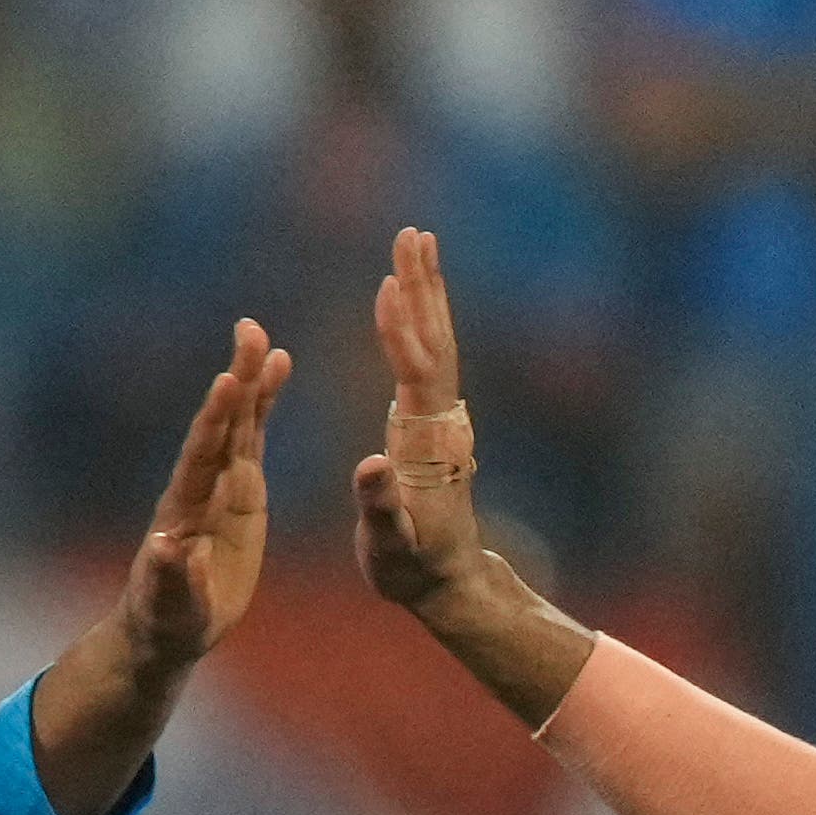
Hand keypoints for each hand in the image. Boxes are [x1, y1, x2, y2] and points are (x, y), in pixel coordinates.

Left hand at [92, 319, 286, 699]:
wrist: (168, 625)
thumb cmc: (166, 621)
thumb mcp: (170, 607)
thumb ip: (171, 579)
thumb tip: (167, 549)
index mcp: (183, 511)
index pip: (200, 458)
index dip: (214, 421)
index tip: (227, 382)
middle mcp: (200, 486)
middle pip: (220, 425)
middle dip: (236, 380)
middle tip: (249, 331)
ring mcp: (220, 484)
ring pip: (238, 423)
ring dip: (251, 380)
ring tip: (264, 338)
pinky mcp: (239, 490)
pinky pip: (252, 438)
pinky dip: (264, 405)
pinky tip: (277, 369)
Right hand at [355, 227, 494, 614]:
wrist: (445, 580)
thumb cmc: (412, 567)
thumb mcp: (390, 544)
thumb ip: (381, 506)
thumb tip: (370, 466)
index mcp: (425, 439)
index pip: (416, 371)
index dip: (402, 329)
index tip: (390, 282)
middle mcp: (439, 418)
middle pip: (435, 338)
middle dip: (423, 285)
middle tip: (413, 234)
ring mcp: (438, 416)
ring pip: (436, 340)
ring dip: (426, 290)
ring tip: (415, 244)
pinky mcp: (430, 421)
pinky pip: (426, 357)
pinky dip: (419, 320)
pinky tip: (408, 300)